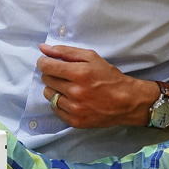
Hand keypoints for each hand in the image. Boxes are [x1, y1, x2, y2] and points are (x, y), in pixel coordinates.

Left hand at [37, 44, 157, 127]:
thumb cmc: (109, 77)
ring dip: (55, 89)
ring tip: (69, 87)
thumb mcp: (91, 57)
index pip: (47, 66)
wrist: (126, 101)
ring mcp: (74, 108)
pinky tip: (71, 99)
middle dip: (52, 74)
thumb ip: (65, 51)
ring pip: (49, 95)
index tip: (48, 62)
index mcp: (79, 73)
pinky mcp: (75, 121)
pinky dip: (60, 103)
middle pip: (46, 80)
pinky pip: (55, 109)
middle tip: (65, 75)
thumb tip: (42, 48)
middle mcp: (75, 92)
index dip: (44, 62)